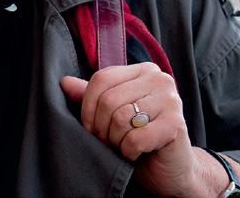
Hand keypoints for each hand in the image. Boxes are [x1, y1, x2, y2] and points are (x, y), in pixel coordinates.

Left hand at [61, 63, 200, 196]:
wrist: (172, 169)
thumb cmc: (139, 137)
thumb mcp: (112, 113)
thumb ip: (91, 95)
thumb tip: (64, 81)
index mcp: (143, 70)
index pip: (101, 78)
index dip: (88, 106)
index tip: (89, 125)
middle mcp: (159, 78)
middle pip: (109, 99)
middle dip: (101, 128)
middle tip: (108, 141)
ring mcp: (170, 100)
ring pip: (120, 118)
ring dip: (115, 140)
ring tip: (123, 145)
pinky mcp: (175, 124)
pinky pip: (135, 138)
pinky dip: (128, 152)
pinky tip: (136, 153)